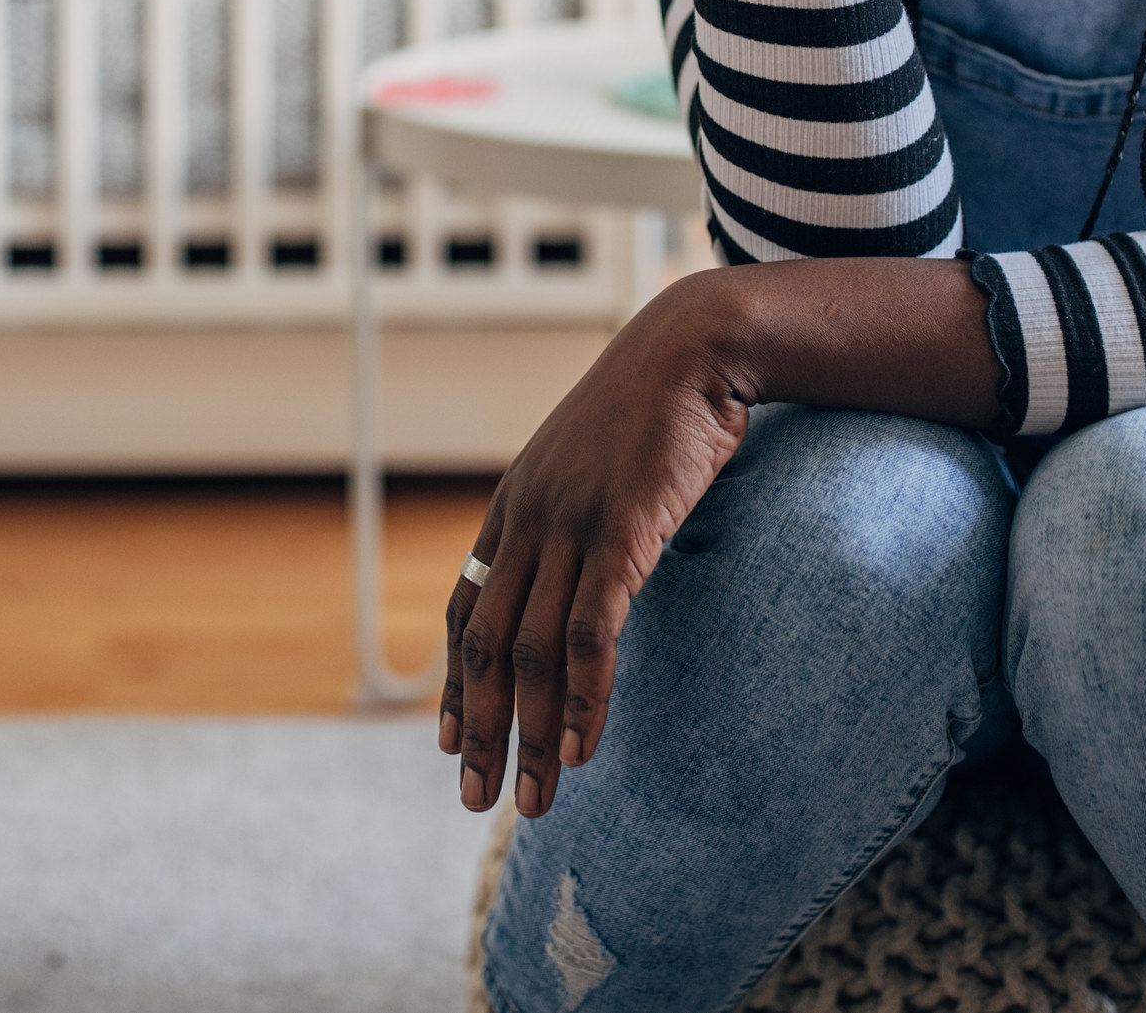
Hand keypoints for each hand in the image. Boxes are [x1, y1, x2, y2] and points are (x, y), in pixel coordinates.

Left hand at [439, 268, 759, 820]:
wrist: (693, 346)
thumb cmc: (654, 405)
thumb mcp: (594, 463)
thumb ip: (576, 517)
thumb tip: (582, 564)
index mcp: (514, 506)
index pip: (468, 611)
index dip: (456, 683)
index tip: (452, 742)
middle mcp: (528, 520)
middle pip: (488, 646)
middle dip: (482, 729)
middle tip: (478, 798)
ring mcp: (571, 526)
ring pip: (534, 652)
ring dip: (533, 733)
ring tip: (536, 798)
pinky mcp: (622, 533)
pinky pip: (592, 631)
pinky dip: (585, 695)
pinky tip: (585, 745)